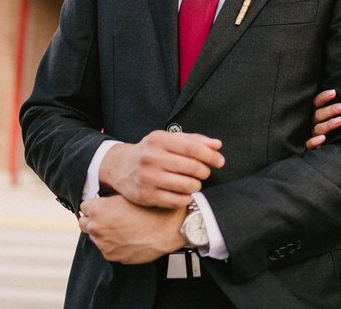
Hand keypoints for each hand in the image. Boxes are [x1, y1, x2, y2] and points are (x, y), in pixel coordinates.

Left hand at [78, 195, 186, 263]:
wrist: (170, 228)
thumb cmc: (152, 208)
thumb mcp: (130, 194)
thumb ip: (111, 197)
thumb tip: (104, 199)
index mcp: (98, 209)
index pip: (84, 206)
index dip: (95, 204)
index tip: (104, 204)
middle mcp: (96, 228)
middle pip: (84, 222)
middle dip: (94, 219)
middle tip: (111, 216)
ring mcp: (103, 244)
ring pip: (95, 236)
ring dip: (104, 232)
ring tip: (123, 227)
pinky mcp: (112, 256)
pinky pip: (107, 248)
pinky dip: (113, 243)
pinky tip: (128, 237)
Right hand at [99, 130, 224, 207]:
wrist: (120, 167)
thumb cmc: (151, 151)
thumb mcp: (169, 140)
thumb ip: (194, 140)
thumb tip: (217, 145)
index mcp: (159, 140)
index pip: (192, 148)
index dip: (210, 156)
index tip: (220, 161)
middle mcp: (151, 158)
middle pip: (191, 167)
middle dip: (205, 171)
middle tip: (205, 173)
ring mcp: (148, 178)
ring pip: (186, 186)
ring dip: (197, 185)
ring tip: (195, 183)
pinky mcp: (146, 195)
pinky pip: (176, 201)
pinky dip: (186, 198)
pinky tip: (185, 193)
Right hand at [305, 89, 340, 149]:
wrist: (325, 154)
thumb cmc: (334, 131)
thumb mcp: (334, 118)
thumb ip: (339, 109)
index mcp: (316, 115)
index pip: (317, 103)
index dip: (323, 97)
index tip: (334, 92)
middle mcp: (313, 124)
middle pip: (318, 115)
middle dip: (331, 110)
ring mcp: (311, 135)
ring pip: (317, 129)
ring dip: (328, 124)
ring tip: (340, 120)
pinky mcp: (311, 148)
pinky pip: (309, 145)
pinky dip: (314, 141)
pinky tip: (322, 138)